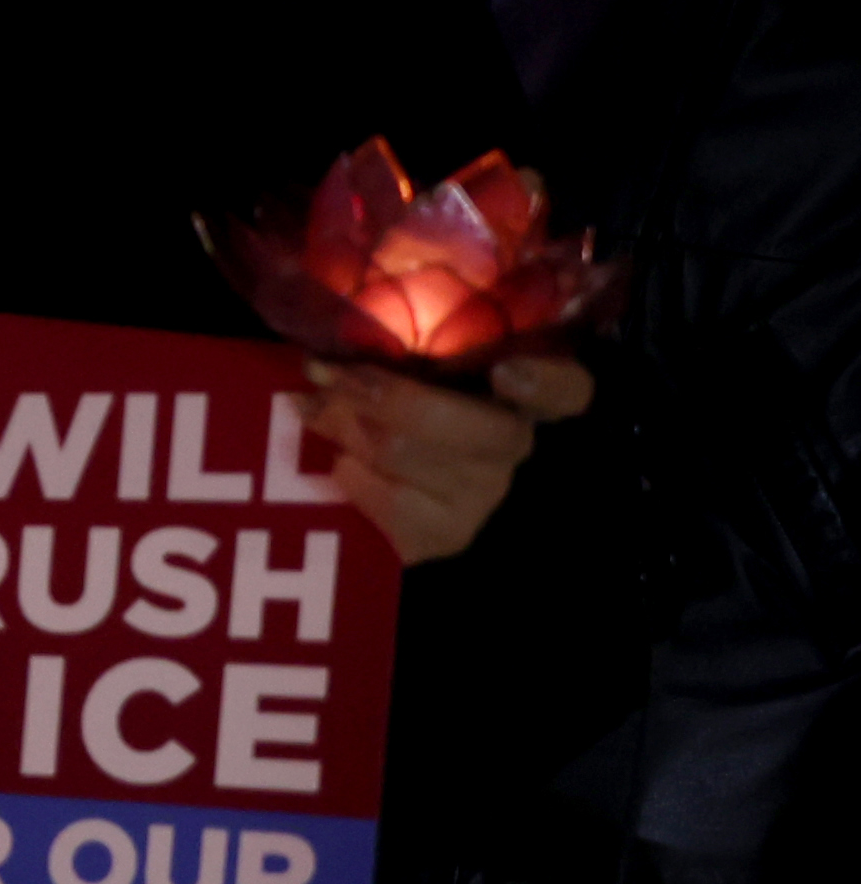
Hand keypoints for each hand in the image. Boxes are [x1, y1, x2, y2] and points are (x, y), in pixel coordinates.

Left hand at [299, 351, 587, 568]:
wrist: (352, 481)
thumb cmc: (373, 398)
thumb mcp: (387, 363)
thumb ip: (384, 349)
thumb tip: (325, 356)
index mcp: (512, 388)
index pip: (567, 390)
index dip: (547, 383)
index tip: (507, 374)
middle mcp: (510, 442)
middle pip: (476, 428)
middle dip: (391, 397)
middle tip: (326, 373)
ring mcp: (483, 493)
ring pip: (412, 453)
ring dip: (348, 427)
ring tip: (317, 412)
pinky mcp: (445, 534)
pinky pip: (389, 500)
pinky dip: (349, 474)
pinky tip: (337, 462)